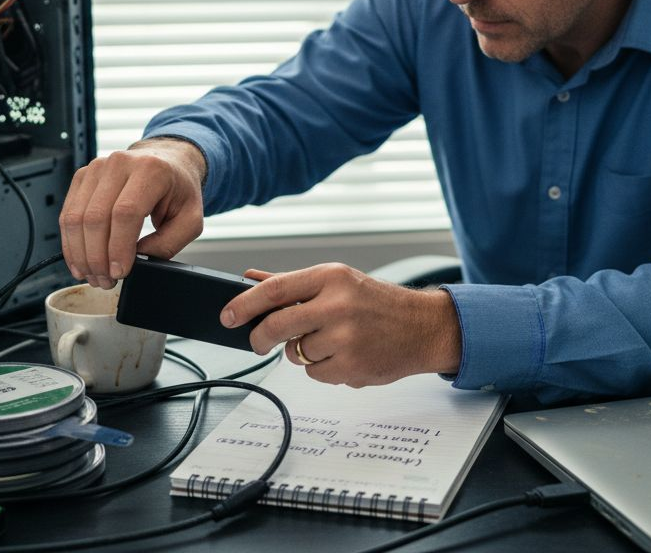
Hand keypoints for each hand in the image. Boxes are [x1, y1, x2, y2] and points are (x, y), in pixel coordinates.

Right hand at [59, 138, 206, 289]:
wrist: (167, 162)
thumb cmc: (179, 190)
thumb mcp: (190, 220)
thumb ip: (168, 243)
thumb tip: (138, 262)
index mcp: (151, 171)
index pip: (125, 213)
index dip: (118, 247)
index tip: (120, 272)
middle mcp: (120, 164)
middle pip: (96, 217)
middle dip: (97, 257)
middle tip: (105, 281)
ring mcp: (97, 168)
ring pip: (76, 218)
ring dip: (81, 254)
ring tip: (93, 275)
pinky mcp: (83, 176)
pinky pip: (68, 214)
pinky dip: (71, 242)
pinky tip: (80, 261)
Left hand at [222, 263, 461, 386]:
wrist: (422, 327)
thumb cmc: (376, 302)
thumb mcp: (336, 282)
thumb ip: (292, 283)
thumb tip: (249, 278)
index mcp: (331, 277)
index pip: (275, 289)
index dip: (244, 304)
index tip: (227, 316)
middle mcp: (338, 304)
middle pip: (277, 325)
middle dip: (260, 338)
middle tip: (258, 343)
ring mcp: (346, 337)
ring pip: (297, 353)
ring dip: (303, 353)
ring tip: (331, 341)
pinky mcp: (353, 366)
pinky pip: (316, 374)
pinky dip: (323, 369)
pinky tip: (345, 356)